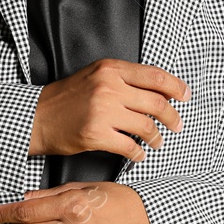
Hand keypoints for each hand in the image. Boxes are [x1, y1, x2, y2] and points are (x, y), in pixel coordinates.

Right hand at [29, 58, 188, 160]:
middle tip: (176, 125)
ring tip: (157, 142)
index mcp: (110, 69)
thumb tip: (160, 90)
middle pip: (156, 103)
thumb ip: (124, 79)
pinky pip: (130, 146)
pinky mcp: (96, 134)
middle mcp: (108, 87)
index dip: (176, 86)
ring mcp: (102, 111)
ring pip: (146, 126)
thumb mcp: (96, 76)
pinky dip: (139, 153)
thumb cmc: (68, 97)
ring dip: (156, 137)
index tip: (186, 96)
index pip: (154, 76)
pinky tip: (138, 154)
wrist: (37, 117)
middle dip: (172, 117)